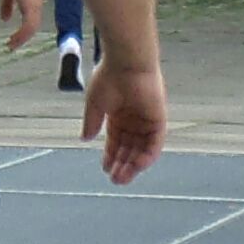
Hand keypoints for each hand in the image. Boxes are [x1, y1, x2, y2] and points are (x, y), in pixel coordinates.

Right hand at [0, 0, 44, 54]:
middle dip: (22, 38)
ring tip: (12, 45)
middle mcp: (36, 7)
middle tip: (12, 46)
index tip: (13, 40)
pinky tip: (13, 39)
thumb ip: (7, 7)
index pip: (30, 23)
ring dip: (21, 38)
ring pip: (31, 29)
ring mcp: (35, 7)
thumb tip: (5, 19)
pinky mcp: (31, 8)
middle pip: (32, 28)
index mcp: (31, 4)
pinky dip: (21, 35)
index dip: (22, 33)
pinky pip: (28, 26)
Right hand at [82, 48, 166, 182]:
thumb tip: (84, 139)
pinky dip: (147, 156)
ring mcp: (146, 120)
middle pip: (129, 148)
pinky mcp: (158, 120)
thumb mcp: (95, 104)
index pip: (116, 141)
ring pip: (141, 149)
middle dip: (122, 164)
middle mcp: (134, 119)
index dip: (110, 155)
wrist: (127, 63)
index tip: (105, 168)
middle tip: (115, 180)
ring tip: (122, 178)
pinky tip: (136, 166)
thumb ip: (92, 122)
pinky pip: (154, 143)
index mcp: (118, 115)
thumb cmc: (109, 77)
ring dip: (133, 165)